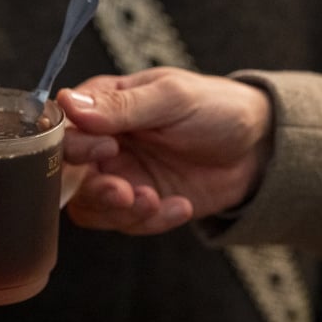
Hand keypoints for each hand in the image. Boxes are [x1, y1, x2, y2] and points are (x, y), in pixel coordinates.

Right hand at [57, 67, 272, 234]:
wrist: (258, 148)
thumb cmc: (216, 108)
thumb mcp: (172, 98)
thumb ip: (120, 105)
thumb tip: (67, 103)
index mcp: (101, 107)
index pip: (63, 131)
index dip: (75, 147)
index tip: (108, 149)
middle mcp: (100, 144)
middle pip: (68, 177)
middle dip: (96, 191)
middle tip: (127, 192)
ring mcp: (117, 176)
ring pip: (90, 207)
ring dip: (121, 212)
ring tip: (155, 201)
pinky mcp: (136, 205)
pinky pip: (124, 224)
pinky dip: (150, 222)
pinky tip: (180, 206)